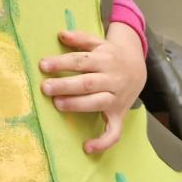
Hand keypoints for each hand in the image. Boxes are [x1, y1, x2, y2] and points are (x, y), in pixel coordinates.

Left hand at [39, 25, 147, 153]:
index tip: (43, 65)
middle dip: (66, 85)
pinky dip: (103, 141)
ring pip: (98, 103)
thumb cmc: (110, 55)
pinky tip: (87, 147)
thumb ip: (80, 38)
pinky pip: (114, 131)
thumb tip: (61, 34)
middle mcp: (111, 79)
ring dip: (78, 105)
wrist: (138, 67)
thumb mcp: (99, 42)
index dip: (62, 63)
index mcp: (104, 59)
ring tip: (57, 104)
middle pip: (88, 83)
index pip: (80, 61)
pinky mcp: (119, 114)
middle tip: (46, 87)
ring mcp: (116, 98)